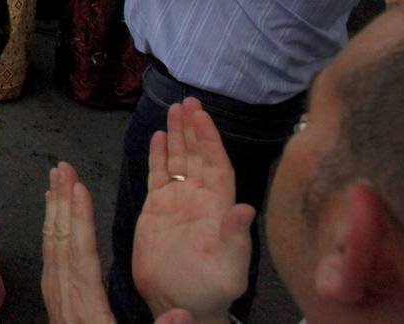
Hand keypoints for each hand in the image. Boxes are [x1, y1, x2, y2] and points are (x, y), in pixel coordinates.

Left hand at [41, 162, 114, 323]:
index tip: (77, 188)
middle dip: (60, 204)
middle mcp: (67, 308)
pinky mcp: (60, 311)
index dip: (78, 222)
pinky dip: (52, 237)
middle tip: (60, 167)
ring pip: (51, 253)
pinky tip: (55, 224)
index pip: (80, 261)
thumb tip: (185, 314)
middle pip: (60, 248)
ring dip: (53, 215)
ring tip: (54, 182)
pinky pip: (51, 266)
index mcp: (89, 316)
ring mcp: (59, 309)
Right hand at [133, 98, 253, 320]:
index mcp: (218, 207)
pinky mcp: (157, 208)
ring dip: (176, 134)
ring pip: (179, 159)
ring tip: (173, 108)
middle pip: (198, 154)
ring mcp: (178, 202)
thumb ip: (236, 239)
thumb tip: (246, 208)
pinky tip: (156, 137)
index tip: (201, 115)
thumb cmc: (209, 291)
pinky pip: (159, 174)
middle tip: (187, 101)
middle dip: (193, 127)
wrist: (178, 304)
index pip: (216, 164)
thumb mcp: (229, 270)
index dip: (209, 138)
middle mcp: (200, 199)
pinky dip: (157, 154)